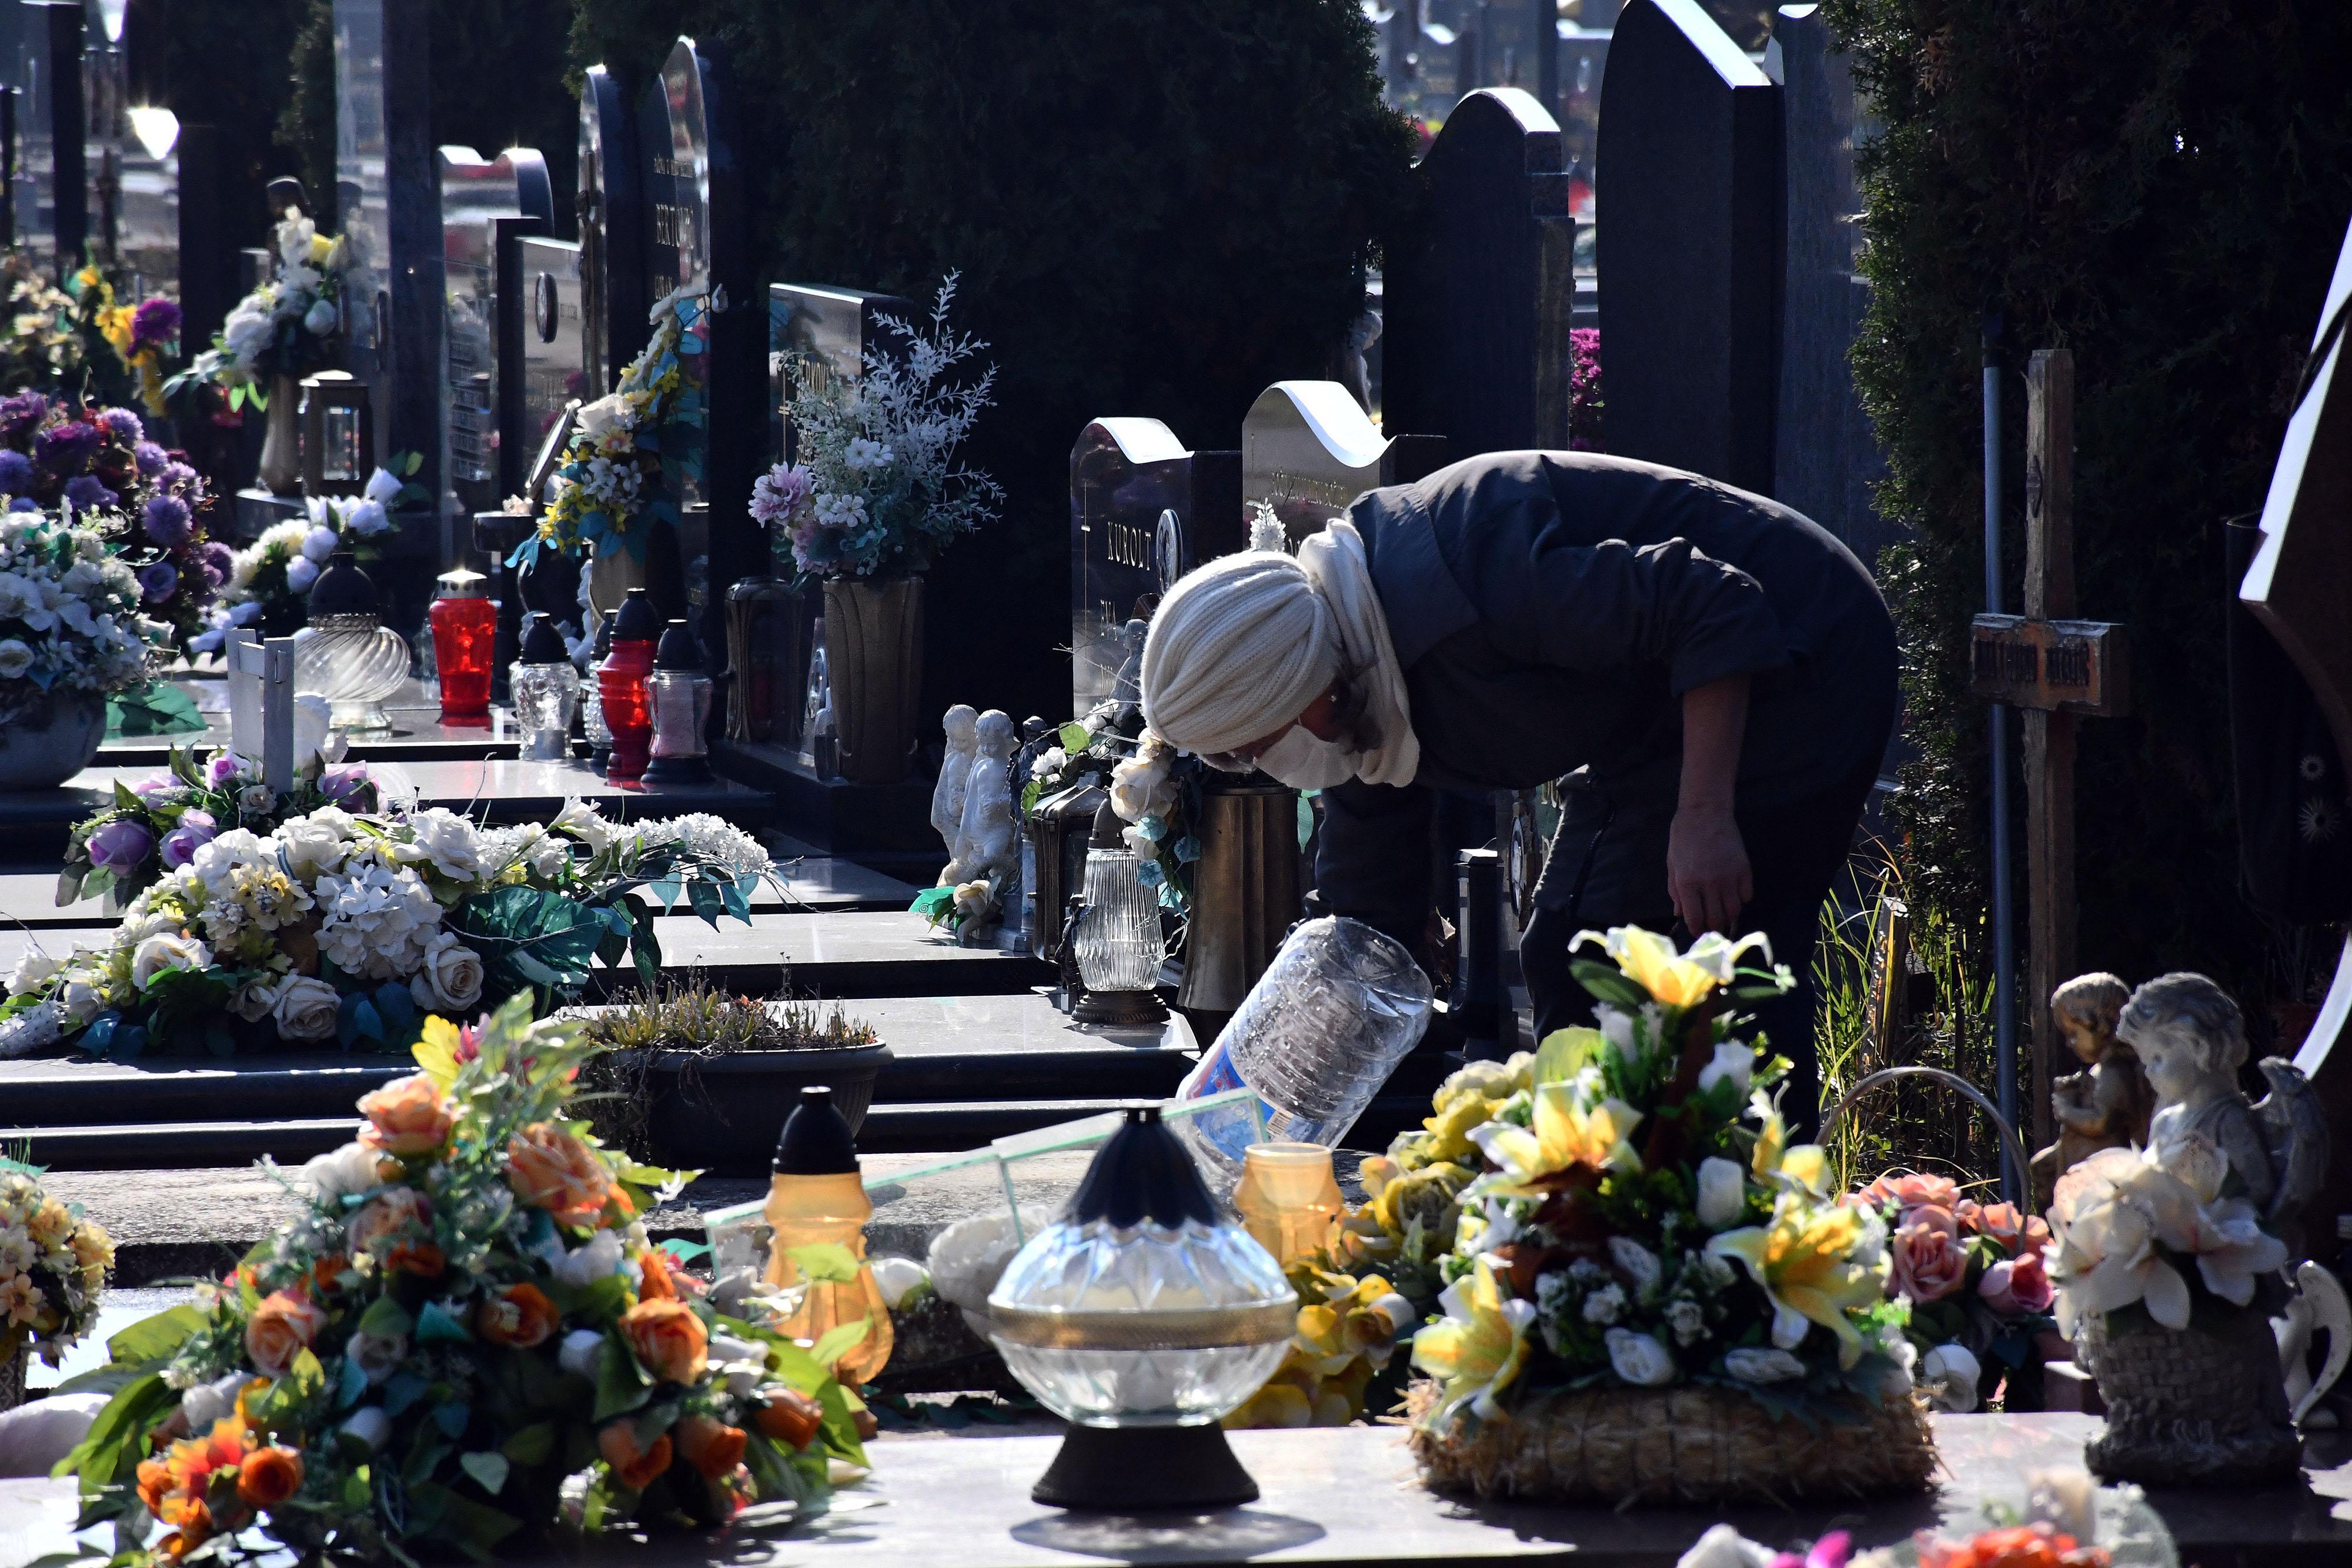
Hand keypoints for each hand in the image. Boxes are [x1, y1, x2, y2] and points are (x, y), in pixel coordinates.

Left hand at [1667, 804, 1751, 935]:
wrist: (1705, 812)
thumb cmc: (1683, 837)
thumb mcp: (1672, 864)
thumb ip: (1676, 891)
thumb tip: (1680, 914)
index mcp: (1687, 883)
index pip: (1694, 918)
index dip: (1696, 930)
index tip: (1697, 932)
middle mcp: (1709, 884)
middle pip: (1717, 919)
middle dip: (1713, 927)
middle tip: (1711, 926)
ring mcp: (1729, 877)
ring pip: (1734, 911)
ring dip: (1729, 917)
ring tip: (1723, 914)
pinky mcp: (1744, 869)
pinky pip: (1747, 895)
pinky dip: (1741, 900)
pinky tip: (1734, 896)